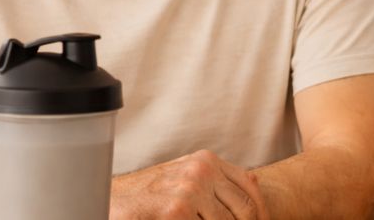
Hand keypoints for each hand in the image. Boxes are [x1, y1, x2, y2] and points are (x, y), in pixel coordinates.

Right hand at [110, 150, 268, 219]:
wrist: (111, 202)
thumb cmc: (147, 196)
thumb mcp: (185, 179)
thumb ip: (217, 182)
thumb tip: (255, 186)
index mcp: (207, 160)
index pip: (250, 187)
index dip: (262, 213)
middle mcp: (202, 170)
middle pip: (246, 210)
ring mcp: (191, 189)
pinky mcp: (177, 210)